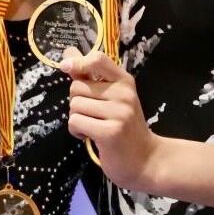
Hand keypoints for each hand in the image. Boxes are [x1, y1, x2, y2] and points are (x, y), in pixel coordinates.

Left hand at [62, 50, 158, 188]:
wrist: (146, 160)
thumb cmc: (124, 128)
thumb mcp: (111, 98)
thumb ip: (89, 76)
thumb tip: (67, 54)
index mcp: (125, 82)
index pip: (98, 59)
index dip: (78, 62)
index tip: (67, 68)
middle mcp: (124, 94)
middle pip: (77, 87)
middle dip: (77, 103)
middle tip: (93, 116)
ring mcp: (119, 113)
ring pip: (74, 106)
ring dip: (77, 119)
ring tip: (93, 127)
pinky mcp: (110, 132)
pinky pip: (75, 122)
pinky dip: (77, 132)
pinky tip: (90, 137)